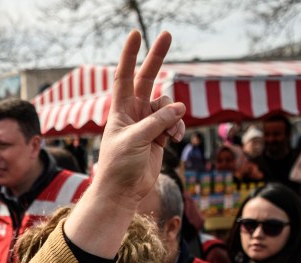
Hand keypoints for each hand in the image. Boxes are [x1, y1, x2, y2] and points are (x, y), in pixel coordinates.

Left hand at [90, 31, 184, 205]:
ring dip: (173, 116)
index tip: (135, 34)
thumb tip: (181, 107)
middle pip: (147, 79)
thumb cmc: (120, 165)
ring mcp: (147, 123)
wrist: (123, 191)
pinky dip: (177, 129)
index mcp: (120, 110)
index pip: (124, 76)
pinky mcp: (158, 136)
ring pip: (167, 106)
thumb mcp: (137, 140)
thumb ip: (158, 122)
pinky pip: (174, 123)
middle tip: (167, 33)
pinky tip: (173, 140)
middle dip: (157, 57)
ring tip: (168, 134)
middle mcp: (133, 113)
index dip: (129, 55)